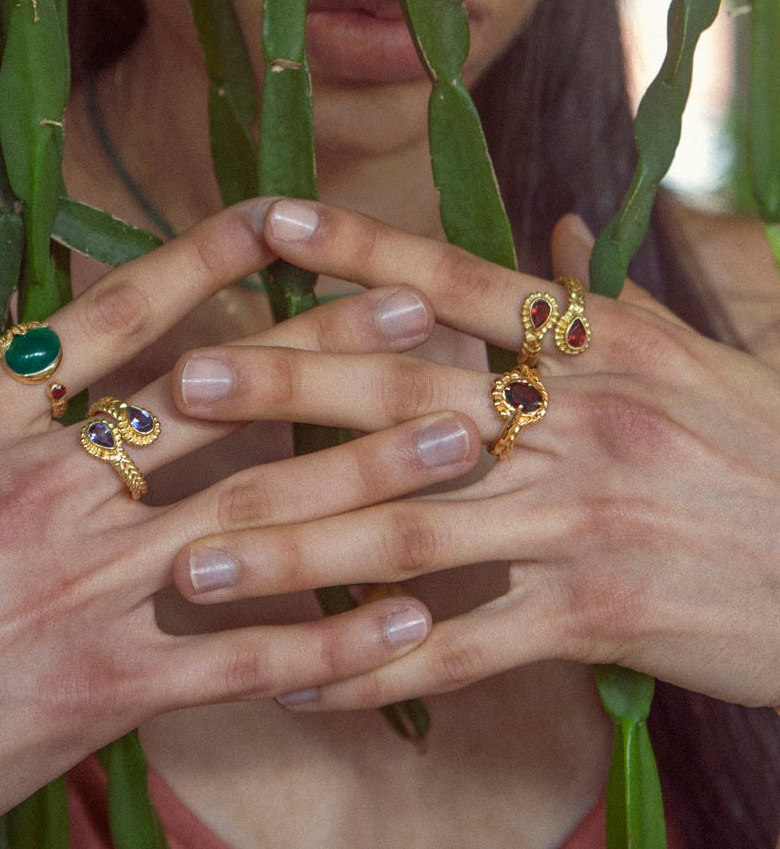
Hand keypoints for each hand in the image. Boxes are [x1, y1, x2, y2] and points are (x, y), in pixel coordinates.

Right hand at [0, 199, 471, 848]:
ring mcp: (75, 589)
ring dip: (364, 472)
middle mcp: (36, 487)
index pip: (116, 314)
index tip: (289, 217)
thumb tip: (35, 322)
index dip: (210, 257)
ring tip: (456, 436)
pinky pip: (239, 656)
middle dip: (327, 350)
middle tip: (418, 308)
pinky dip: (329, 640)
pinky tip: (406, 619)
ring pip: (251, 515)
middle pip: (215, 402)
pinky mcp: (100, 688)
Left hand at [169, 198, 779, 712]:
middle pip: (409, 396)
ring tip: (194, 565)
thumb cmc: (765, 444)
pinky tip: (296, 682)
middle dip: (288, 387)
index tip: (267, 221)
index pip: (457, 280)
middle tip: (182, 382)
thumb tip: (553, 225)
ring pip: (413, 532)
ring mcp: (587, 519)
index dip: (361, 246)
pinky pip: (466, 646)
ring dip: (295, 550)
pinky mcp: (599, 616)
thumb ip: (605, 295)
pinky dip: (376, 669)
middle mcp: (582, 417)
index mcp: (600, 343)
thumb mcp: (693, 350)